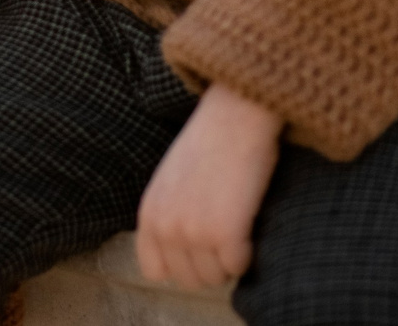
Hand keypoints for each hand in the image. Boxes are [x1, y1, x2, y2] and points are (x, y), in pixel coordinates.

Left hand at [134, 81, 283, 290]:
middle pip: (189, 280)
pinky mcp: (224, 233)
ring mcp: (193, 232)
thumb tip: (182, 254)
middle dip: (210, 264)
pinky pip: (238, 266)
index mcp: (149, 213)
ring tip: (237, 225)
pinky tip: (248, 223)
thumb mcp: (170, 181)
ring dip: (230, 260)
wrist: (235, 116)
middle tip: (225, 234)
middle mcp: (166, 227)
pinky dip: (248, 253)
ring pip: (215, 278)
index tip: (200, 248)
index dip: (181, 265)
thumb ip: (168, 216)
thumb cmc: (210, 144)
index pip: (154, 271)